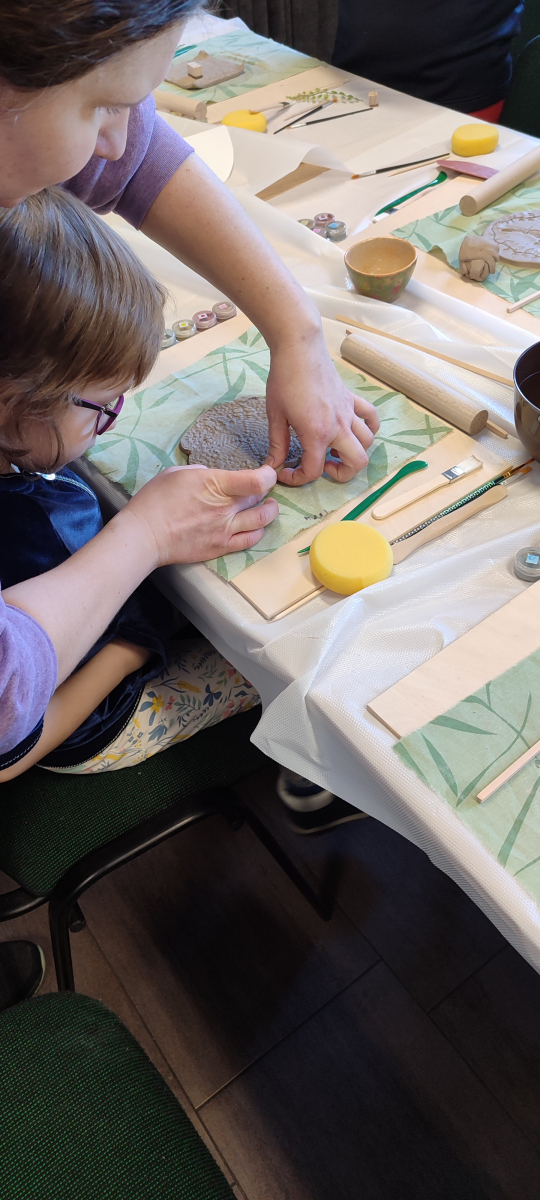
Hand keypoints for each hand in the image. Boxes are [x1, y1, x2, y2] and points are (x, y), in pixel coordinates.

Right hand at [123, 463, 278, 565]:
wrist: (144, 536)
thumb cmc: (154, 502)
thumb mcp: (176, 473)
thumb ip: (200, 472)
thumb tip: (210, 476)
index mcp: (215, 485)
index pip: (257, 481)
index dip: (268, 475)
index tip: (266, 473)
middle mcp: (225, 508)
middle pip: (260, 498)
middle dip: (265, 491)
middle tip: (261, 489)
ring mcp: (225, 530)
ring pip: (262, 521)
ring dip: (269, 511)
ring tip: (268, 507)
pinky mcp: (221, 547)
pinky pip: (250, 541)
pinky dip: (258, 532)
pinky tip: (255, 526)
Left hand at [265, 330, 379, 485]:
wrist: (299, 348)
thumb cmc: (284, 379)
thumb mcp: (275, 415)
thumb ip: (277, 444)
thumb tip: (272, 465)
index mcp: (316, 433)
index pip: (314, 471)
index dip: (298, 479)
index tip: (286, 472)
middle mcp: (338, 426)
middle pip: (356, 463)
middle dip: (341, 474)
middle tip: (322, 467)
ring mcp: (349, 412)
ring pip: (368, 443)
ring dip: (354, 453)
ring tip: (335, 449)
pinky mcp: (352, 399)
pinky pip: (371, 418)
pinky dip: (368, 428)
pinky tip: (353, 430)